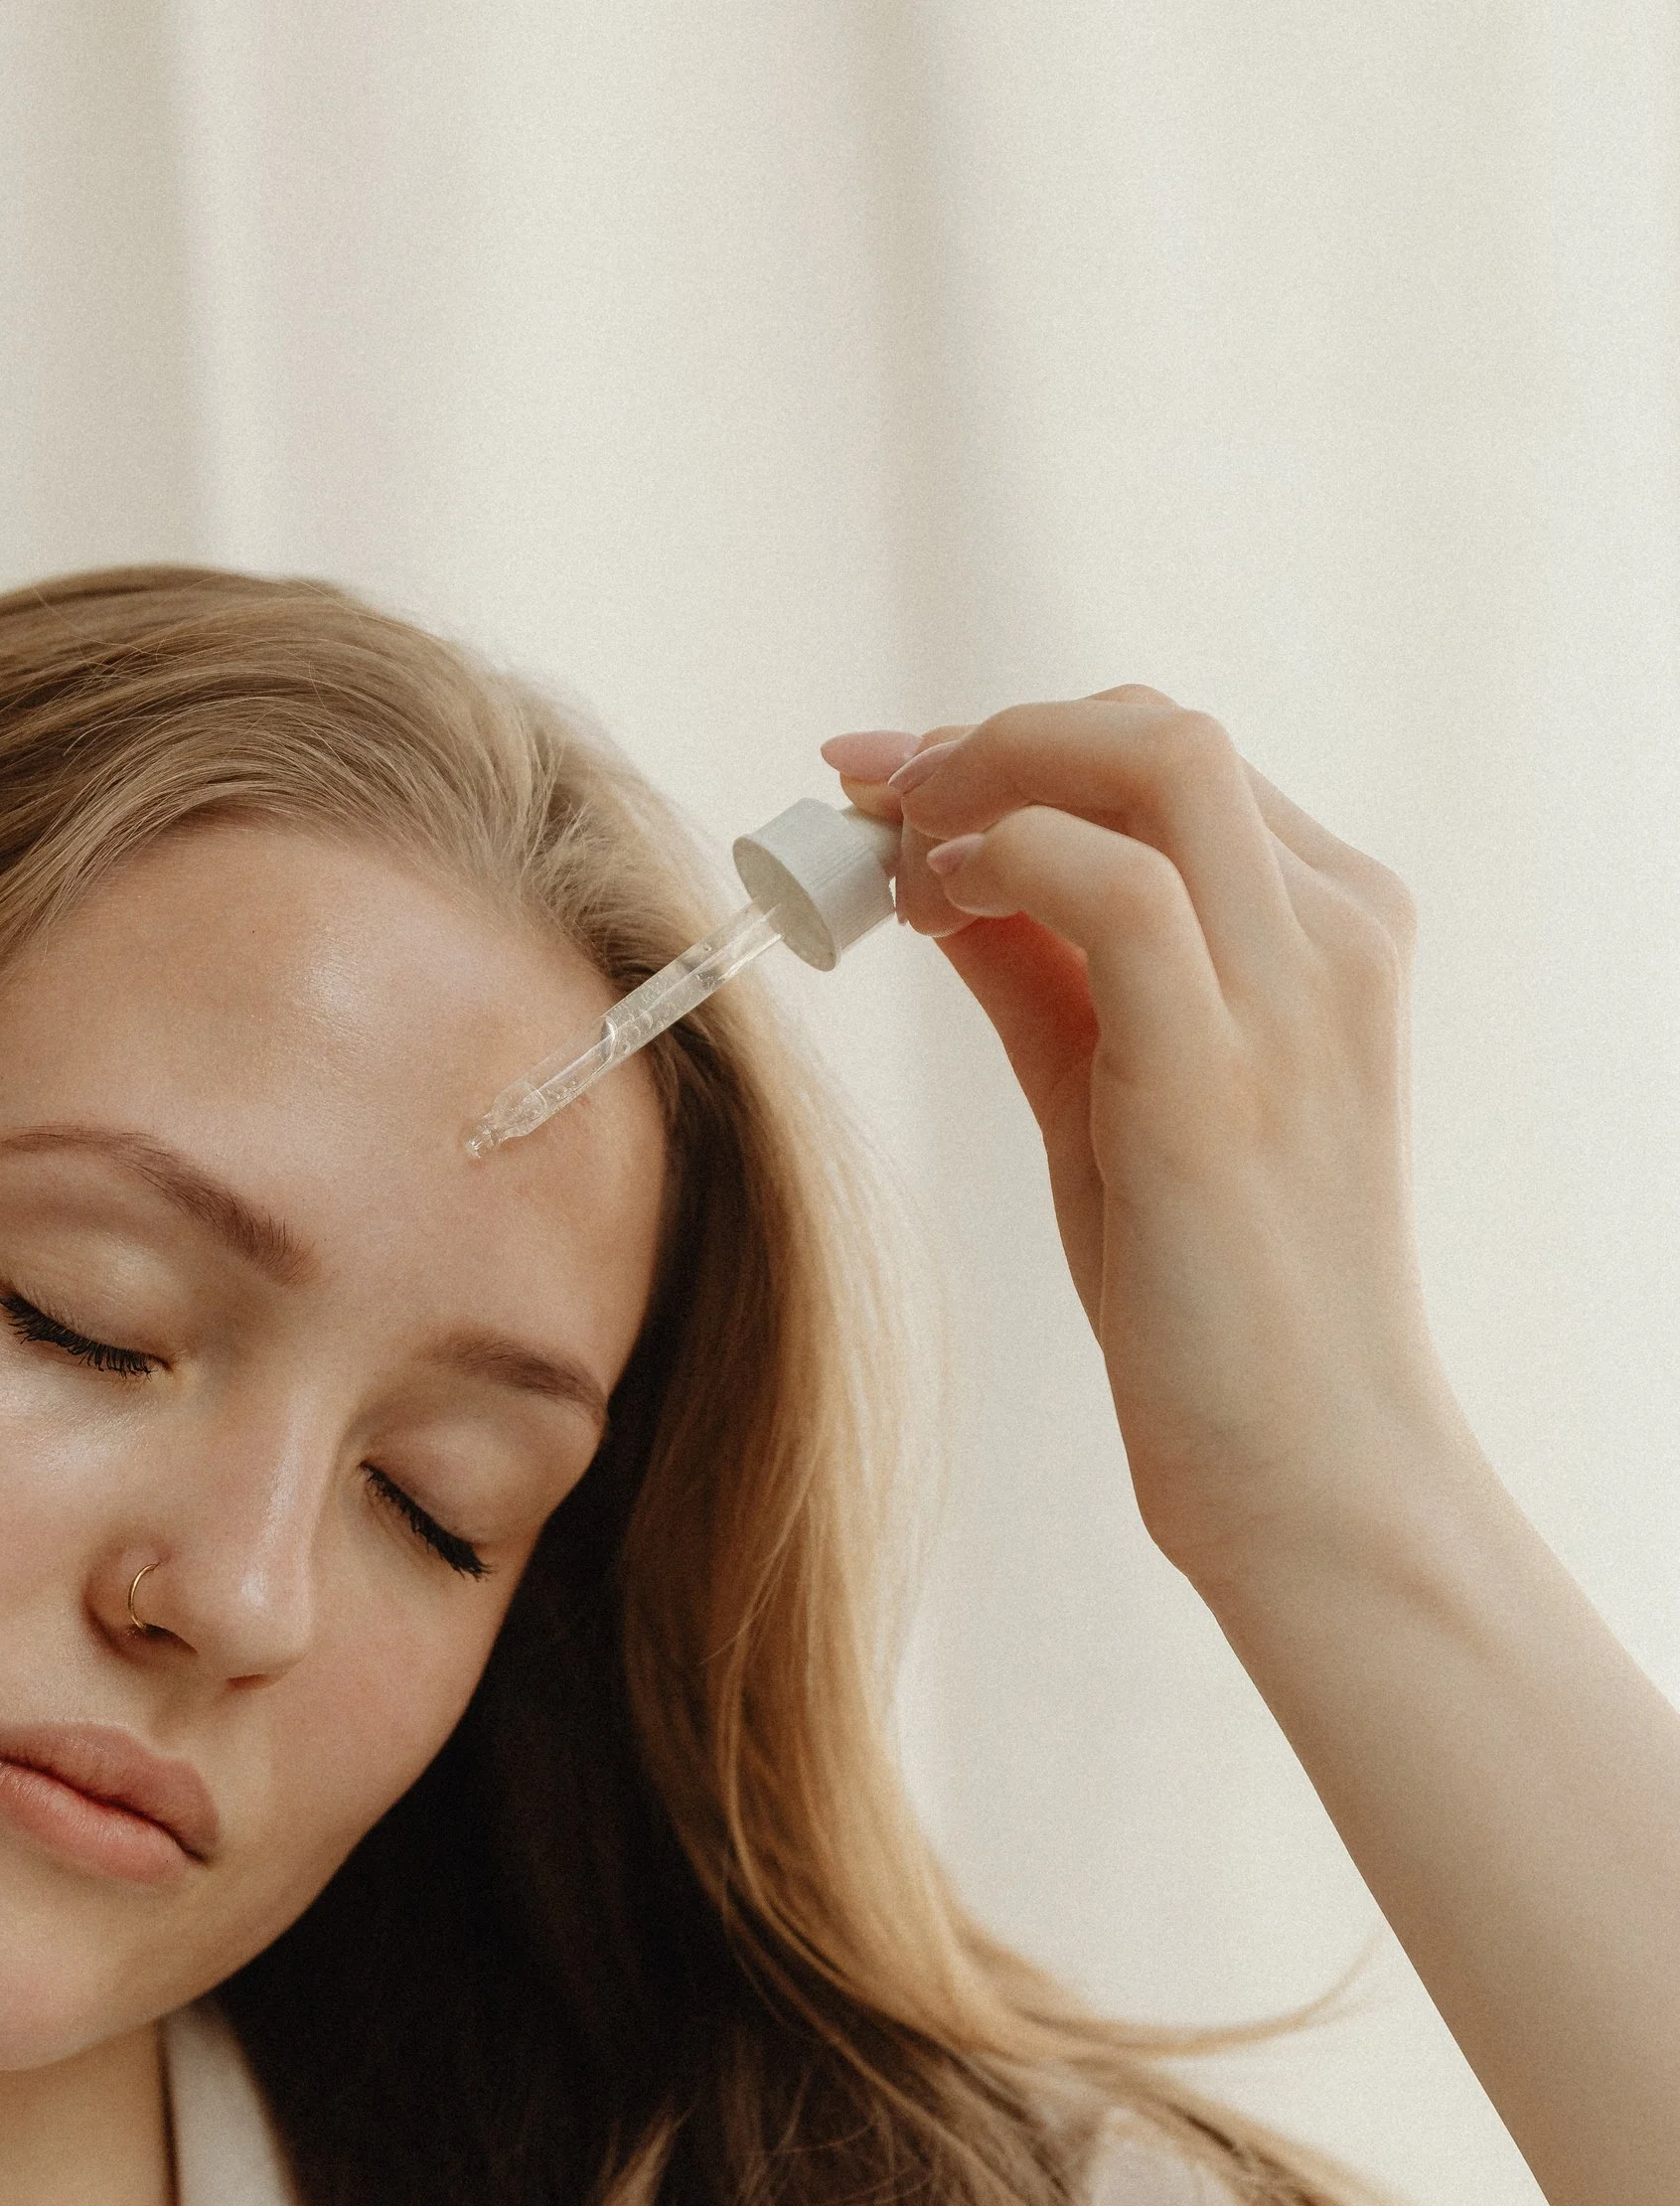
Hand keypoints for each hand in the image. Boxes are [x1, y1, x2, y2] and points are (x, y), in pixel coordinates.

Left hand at [827, 691, 1469, 1594]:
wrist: (1311, 1470)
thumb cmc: (1213, 1299)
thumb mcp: (1115, 1095)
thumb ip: (1045, 971)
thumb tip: (944, 872)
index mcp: (1334, 931)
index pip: (1174, 761)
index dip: (1019, 745)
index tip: (890, 782)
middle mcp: (1335, 939)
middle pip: (1163, 734)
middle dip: (993, 737)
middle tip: (870, 798)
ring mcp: (1294, 1002)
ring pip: (1157, 765)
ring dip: (991, 775)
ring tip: (889, 849)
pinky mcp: (1220, 1083)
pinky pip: (1120, 893)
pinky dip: (1010, 861)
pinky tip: (937, 908)